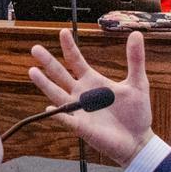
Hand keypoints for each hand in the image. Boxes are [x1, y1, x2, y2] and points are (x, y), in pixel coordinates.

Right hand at [26, 29, 153, 164]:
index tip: (62, 32)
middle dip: (48, 62)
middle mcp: (81, 94)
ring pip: (57, 94)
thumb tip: (136, 34)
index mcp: (93, 81)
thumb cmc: (136, 112)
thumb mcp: (138, 83)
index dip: (69, 47)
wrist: (137, 139)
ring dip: (45, 84)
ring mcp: (79, 110)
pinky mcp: (81, 127)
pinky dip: (58, 115)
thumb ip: (135, 59)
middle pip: (60, 75)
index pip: (76, 61)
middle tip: (35, 49)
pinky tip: (48, 108)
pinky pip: (66, 119)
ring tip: (32, 71)